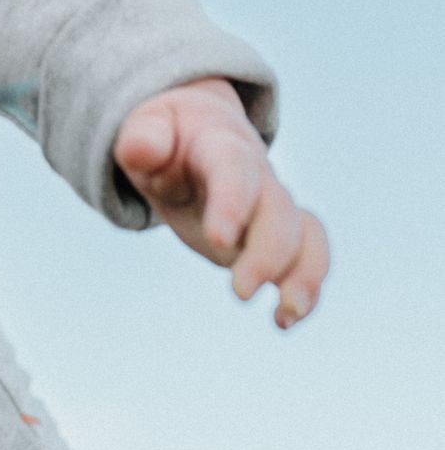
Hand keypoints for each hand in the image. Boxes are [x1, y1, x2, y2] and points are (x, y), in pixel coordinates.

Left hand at [114, 77, 328, 326]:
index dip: (233, 203)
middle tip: (239, 293)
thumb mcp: (145, 130)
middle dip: (267, 254)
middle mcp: (257, 175)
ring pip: (305, 233)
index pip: (234, 170)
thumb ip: (142, 139)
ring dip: (304, 275)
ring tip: (283, 317)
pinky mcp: (279, 232)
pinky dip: (308, 286)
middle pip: (277, 209)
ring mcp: (272, 203)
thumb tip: (139, 149)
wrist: (195, 131)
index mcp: (220, 147)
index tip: (220, 241)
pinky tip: (283, 319)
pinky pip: (310, 252)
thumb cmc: (166, 137)